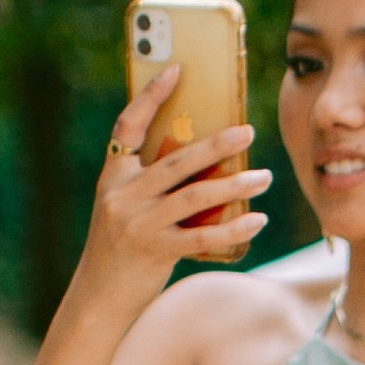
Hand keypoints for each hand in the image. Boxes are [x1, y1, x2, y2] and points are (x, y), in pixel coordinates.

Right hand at [74, 71, 269, 300]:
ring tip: (265, 176)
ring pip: (196, 196)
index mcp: (112, 176)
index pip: (128, 125)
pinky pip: (203, 236)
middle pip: (177, 161)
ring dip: (236, 185)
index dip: (151, 96)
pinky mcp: (156, 251)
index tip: (176, 70)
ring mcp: (139, 224)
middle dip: (217, 145)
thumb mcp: (126, 206)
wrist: (99, 294)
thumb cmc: (121, 245)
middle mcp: (122, 195)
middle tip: (249, 131)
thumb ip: (153, 183)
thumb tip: (204, 158)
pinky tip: (258, 219)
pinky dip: (234, 228)